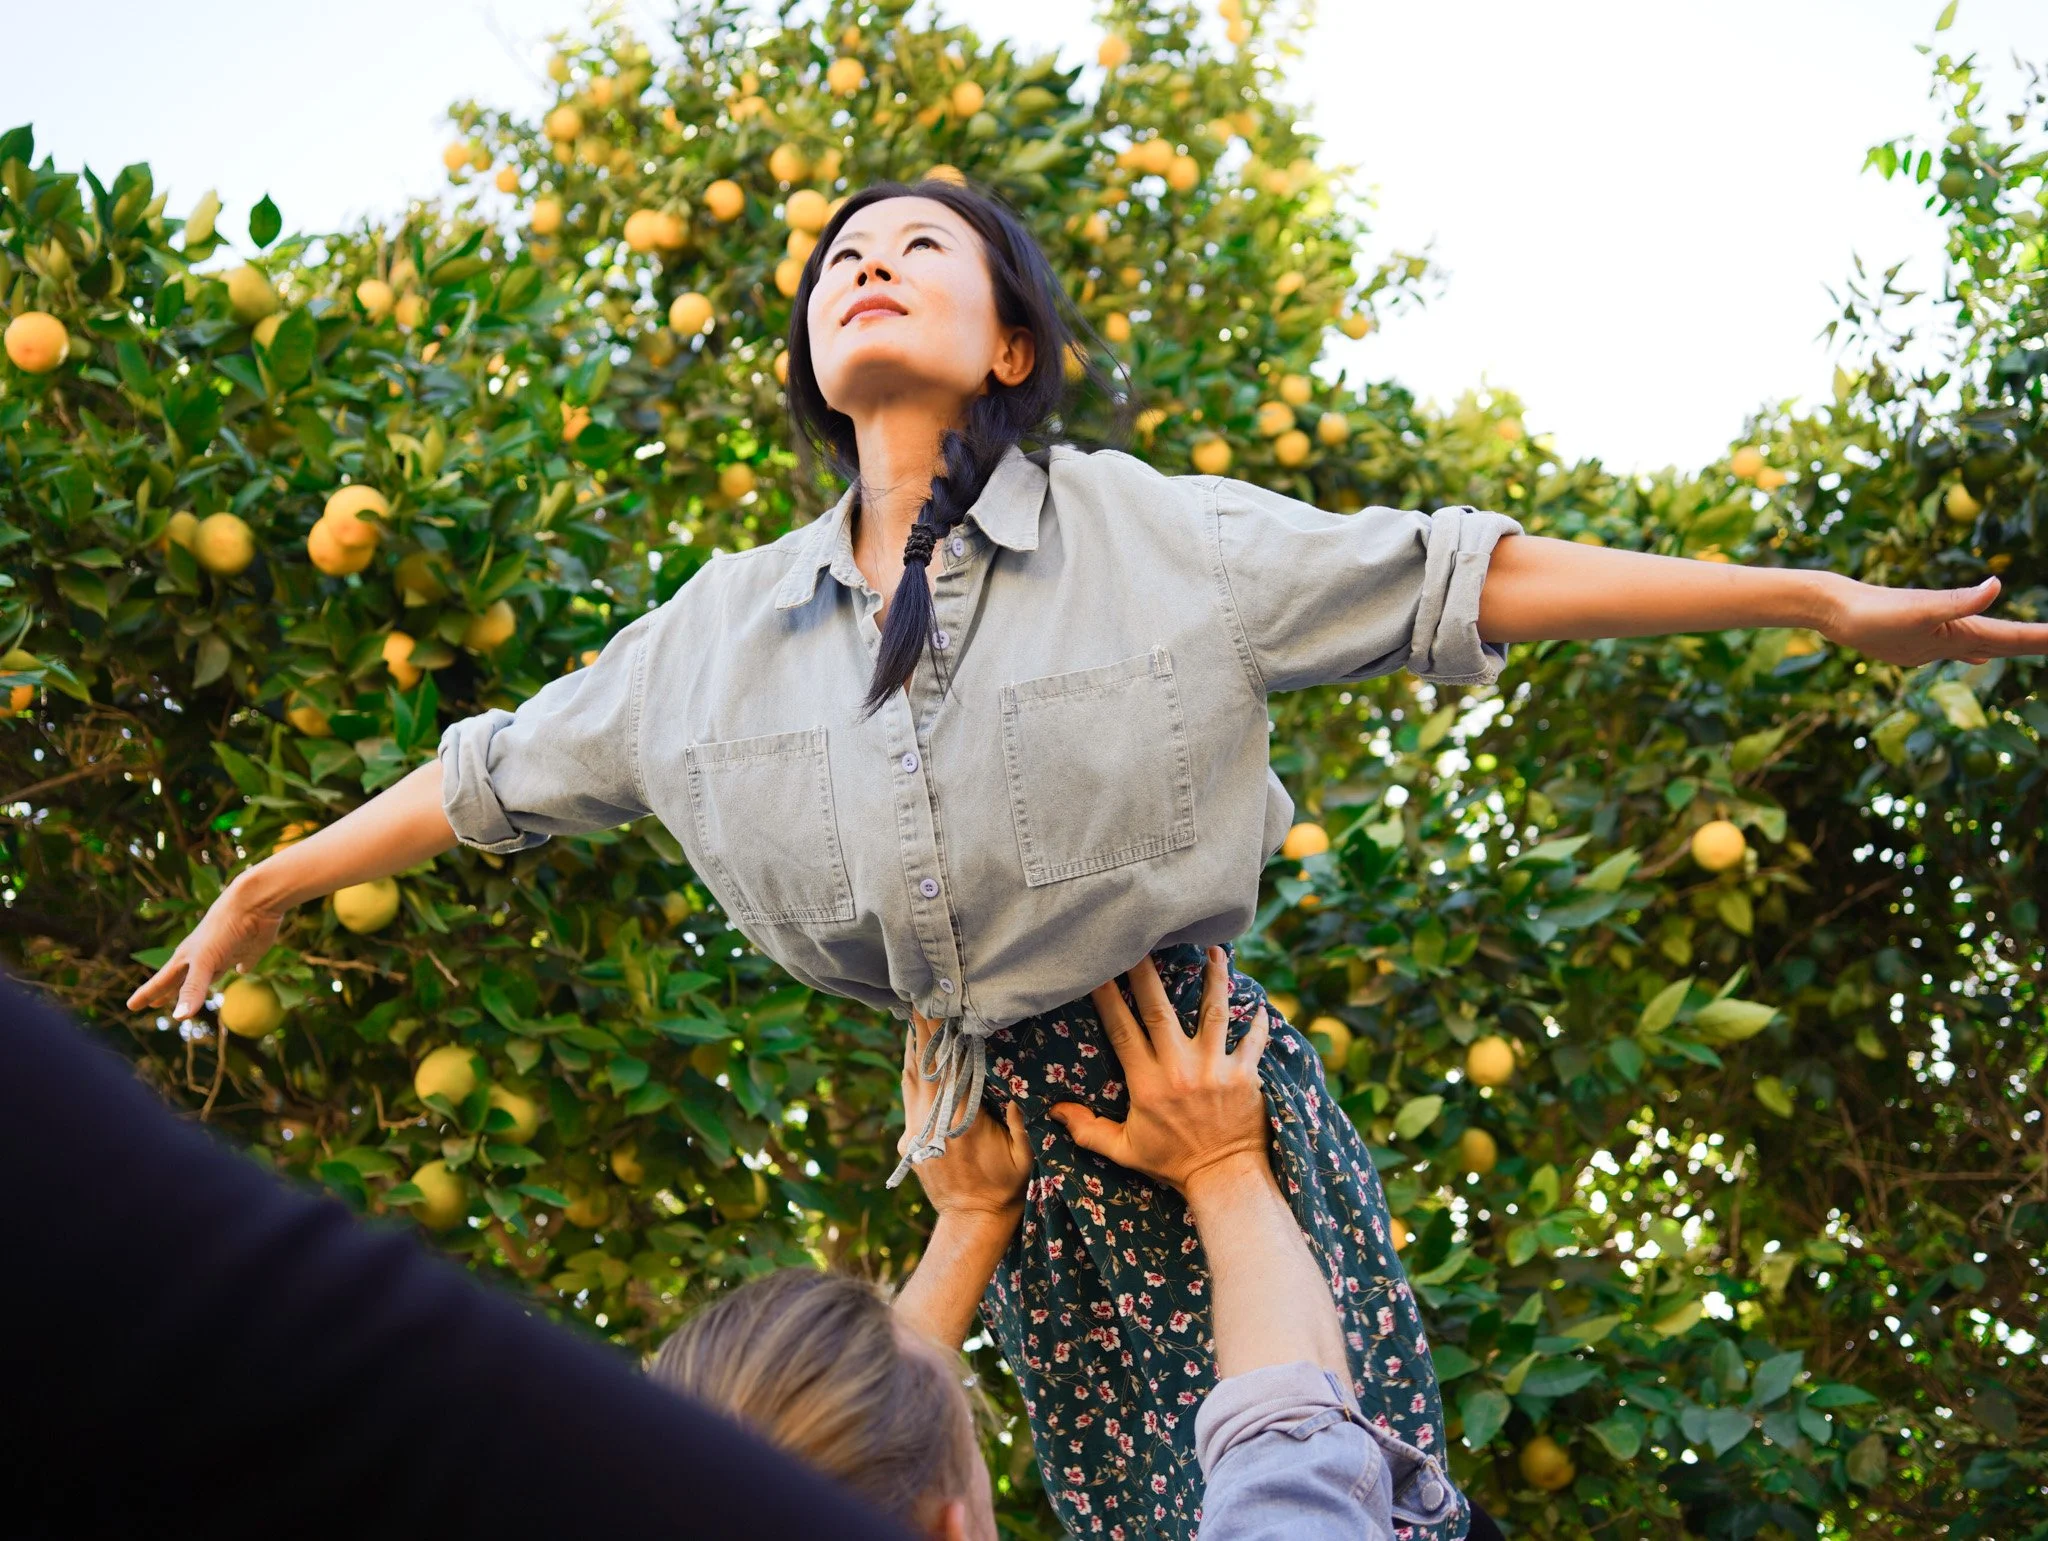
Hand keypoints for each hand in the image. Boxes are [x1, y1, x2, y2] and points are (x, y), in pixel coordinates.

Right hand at [126, 877, 283, 1019]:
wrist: (254, 904)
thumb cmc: (223, 930)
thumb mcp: (204, 962)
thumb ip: (192, 989)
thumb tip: (179, 1018)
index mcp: (187, 958)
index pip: (162, 981)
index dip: (148, 994)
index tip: (131, 1006)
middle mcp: (203, 957)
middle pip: (182, 980)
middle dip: (168, 992)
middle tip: (154, 1004)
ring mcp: (226, 954)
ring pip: (211, 974)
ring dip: (201, 984)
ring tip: (194, 991)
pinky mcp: (249, 951)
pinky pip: (242, 962)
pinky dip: (241, 967)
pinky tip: (240, 969)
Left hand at [898, 1012, 1031, 1223]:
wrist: (971, 1222)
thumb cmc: (1006, 1187)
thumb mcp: (1026, 1155)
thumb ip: (1022, 1119)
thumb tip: (1017, 1080)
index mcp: (960, 1121)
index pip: (948, 1066)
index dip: (942, 1033)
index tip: (939, 1001)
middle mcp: (931, 1122)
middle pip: (922, 1064)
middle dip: (921, 1027)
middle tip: (919, 990)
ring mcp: (915, 1131)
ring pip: (909, 1076)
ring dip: (912, 1043)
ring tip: (911, 1009)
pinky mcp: (908, 1139)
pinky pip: (908, 1094)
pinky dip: (910, 1067)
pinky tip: (913, 1048)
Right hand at [1049, 946, 1272, 1195]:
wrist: (1223, 1179)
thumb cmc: (1172, 1164)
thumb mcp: (1124, 1150)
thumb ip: (1087, 1130)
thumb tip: (1053, 1111)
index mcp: (1146, 1083)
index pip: (1122, 1030)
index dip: (1108, 996)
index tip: (1100, 967)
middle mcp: (1180, 1069)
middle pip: (1160, 1009)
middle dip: (1148, 972)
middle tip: (1144, 937)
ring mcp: (1215, 1068)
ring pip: (1214, 1012)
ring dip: (1214, 979)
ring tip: (1213, 950)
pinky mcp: (1246, 1075)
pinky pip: (1253, 1040)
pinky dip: (1258, 1021)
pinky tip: (1260, 1002)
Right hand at [1820, 574, 2047, 665]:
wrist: (1832, 612)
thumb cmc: (1871, 612)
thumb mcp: (1918, 605)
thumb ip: (1959, 599)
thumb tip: (1996, 586)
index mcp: (1954, 638)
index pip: (2011, 639)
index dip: (2042, 639)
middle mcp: (1946, 647)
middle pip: (2001, 647)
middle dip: (2032, 645)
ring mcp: (1928, 646)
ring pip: (1980, 648)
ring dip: (2006, 648)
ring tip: (2027, 647)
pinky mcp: (1913, 639)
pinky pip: (1957, 646)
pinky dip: (1976, 647)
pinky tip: (1974, 652)